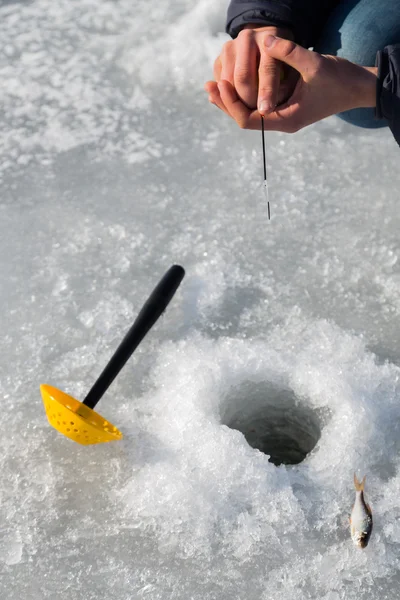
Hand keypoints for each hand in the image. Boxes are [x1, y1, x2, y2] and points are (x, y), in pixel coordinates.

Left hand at [206, 36, 377, 132]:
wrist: (358, 88)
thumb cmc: (340, 79)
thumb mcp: (316, 64)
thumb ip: (290, 53)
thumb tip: (268, 41)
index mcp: (286, 120)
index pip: (248, 120)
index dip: (232, 104)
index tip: (221, 85)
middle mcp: (281, 121)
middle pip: (244, 119)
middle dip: (226, 103)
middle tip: (208, 86)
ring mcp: (282, 115)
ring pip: (249, 113)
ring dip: (231, 101)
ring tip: (213, 86)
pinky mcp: (284, 107)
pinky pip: (257, 105)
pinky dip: (243, 96)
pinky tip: (232, 84)